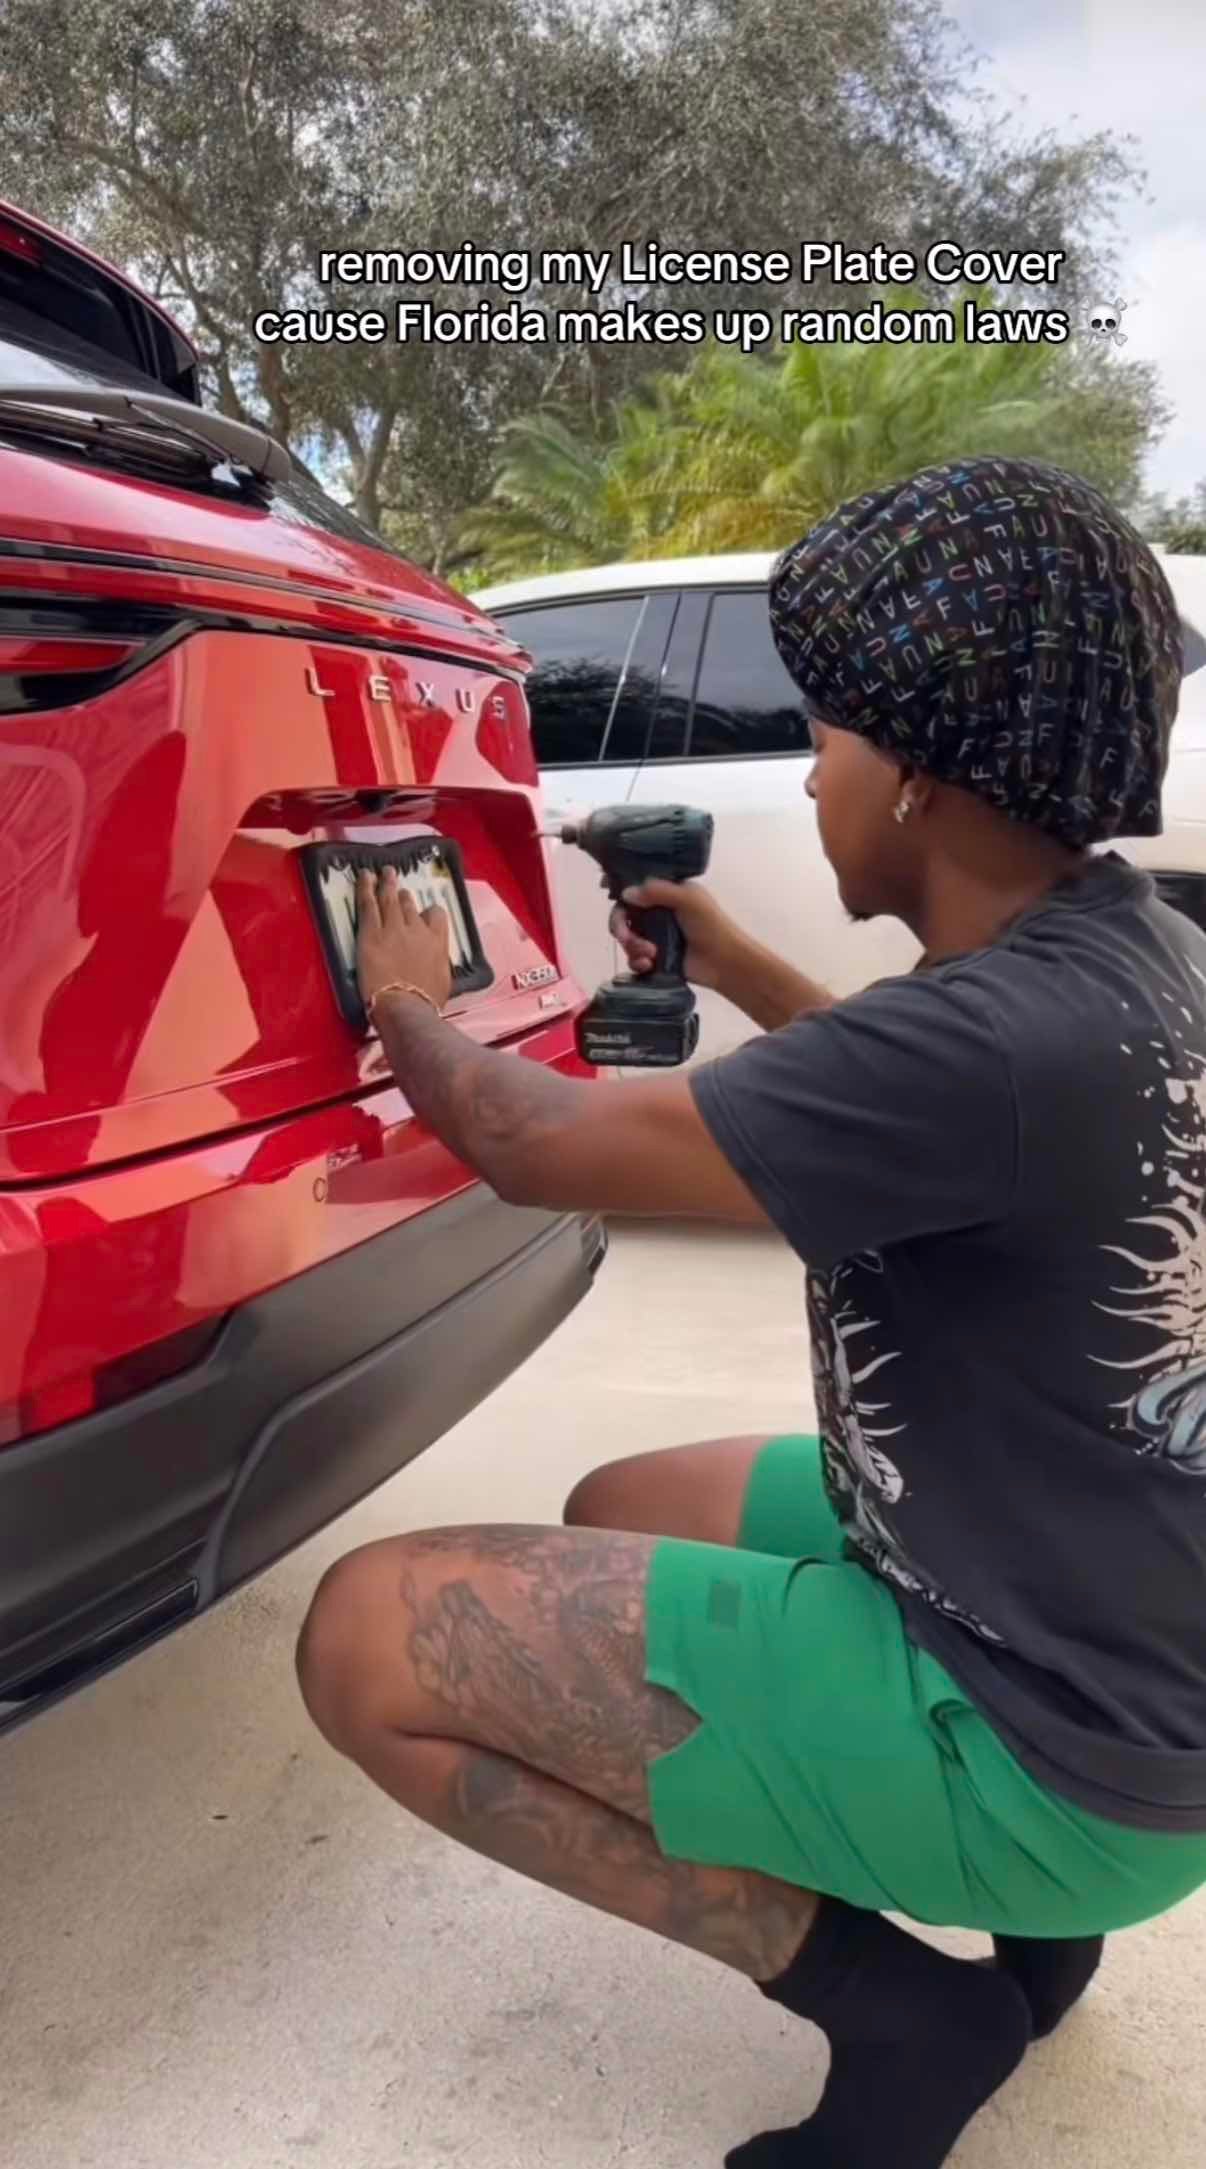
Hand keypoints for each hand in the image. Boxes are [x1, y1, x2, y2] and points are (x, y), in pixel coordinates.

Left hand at [355, 867, 452, 1017]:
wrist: (406, 1006)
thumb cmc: (427, 1002)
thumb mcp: (444, 980)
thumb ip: (438, 962)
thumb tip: (435, 961)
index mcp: (437, 942)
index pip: (436, 916)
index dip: (427, 912)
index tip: (422, 913)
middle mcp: (417, 930)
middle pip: (409, 905)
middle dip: (403, 895)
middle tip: (396, 886)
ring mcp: (393, 929)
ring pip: (389, 899)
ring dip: (386, 884)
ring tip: (384, 873)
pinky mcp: (371, 934)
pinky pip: (368, 905)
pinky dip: (366, 888)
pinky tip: (364, 877)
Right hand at [609, 877, 747, 993]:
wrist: (723, 962)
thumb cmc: (711, 925)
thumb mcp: (688, 899)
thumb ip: (657, 891)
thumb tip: (625, 893)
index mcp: (665, 893)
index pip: (635, 886)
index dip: (620, 890)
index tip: (606, 891)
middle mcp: (656, 912)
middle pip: (623, 914)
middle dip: (620, 927)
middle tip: (625, 937)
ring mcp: (654, 936)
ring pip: (626, 938)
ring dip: (633, 947)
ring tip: (651, 955)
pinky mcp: (654, 958)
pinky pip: (633, 959)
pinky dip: (637, 962)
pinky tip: (649, 965)